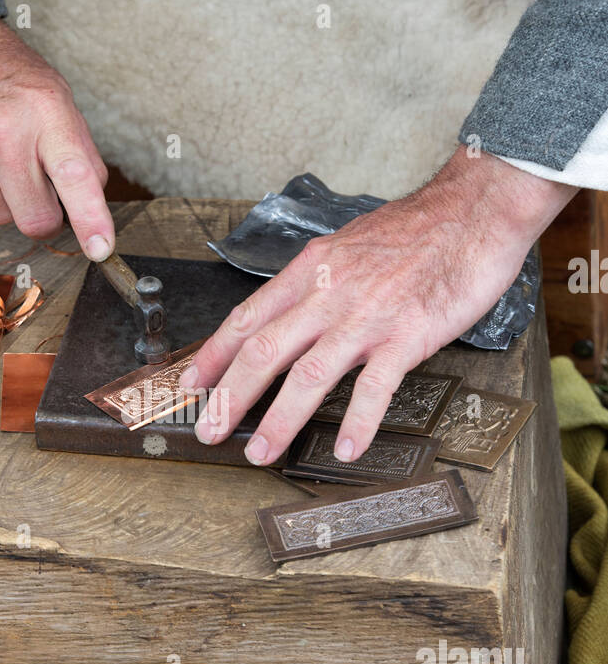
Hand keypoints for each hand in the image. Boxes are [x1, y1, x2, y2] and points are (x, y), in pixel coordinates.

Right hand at [0, 19, 113, 258]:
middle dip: (42, 213)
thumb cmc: (15, 85)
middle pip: (34, 219)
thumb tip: (92, 216)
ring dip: (5, 200)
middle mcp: (1, 132)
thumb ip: (82, 159)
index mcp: (46, 115)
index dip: (90, 219)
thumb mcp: (62, 105)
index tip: (100, 248)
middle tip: (36, 183)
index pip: (74, 176)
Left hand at [182, 147, 574, 463]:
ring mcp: (367, 316)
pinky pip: (376, 387)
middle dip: (230, 396)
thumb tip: (288, 313)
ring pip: (309, 374)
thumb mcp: (347, 246)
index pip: (247, 317)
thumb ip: (316, 281)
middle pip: (264, 350)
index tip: (190, 384)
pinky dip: (358, 422)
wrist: (473, 211)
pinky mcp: (407, 334)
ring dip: (280, 420)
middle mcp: (329, 293)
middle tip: (210, 430)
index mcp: (311, 269)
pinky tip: (345, 448)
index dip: (213, 355)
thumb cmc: (416, 231)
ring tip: (261, 452)